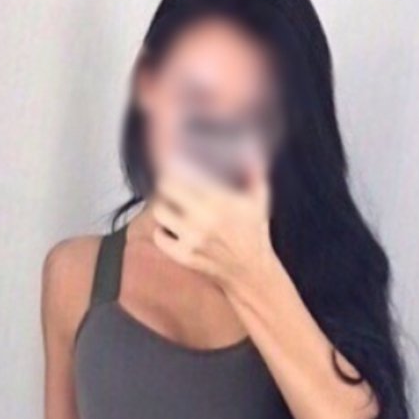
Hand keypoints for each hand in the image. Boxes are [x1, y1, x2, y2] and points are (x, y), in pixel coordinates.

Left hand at [150, 156, 275, 290]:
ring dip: (162, 207)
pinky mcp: (184, 256)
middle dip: (166, 185)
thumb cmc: (253, 232)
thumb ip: (254, 170)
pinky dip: (161, 232)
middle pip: (165, 190)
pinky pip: (159, 237)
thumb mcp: (259, 198)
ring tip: (169, 206)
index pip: (183, 174)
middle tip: (169, 186)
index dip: (172, 165)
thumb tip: (250, 147)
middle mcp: (204, 218)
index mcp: (220, 200)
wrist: (250, 272)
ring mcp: (192, 238)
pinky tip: (170, 229)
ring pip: (160, 213)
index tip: (170, 161)